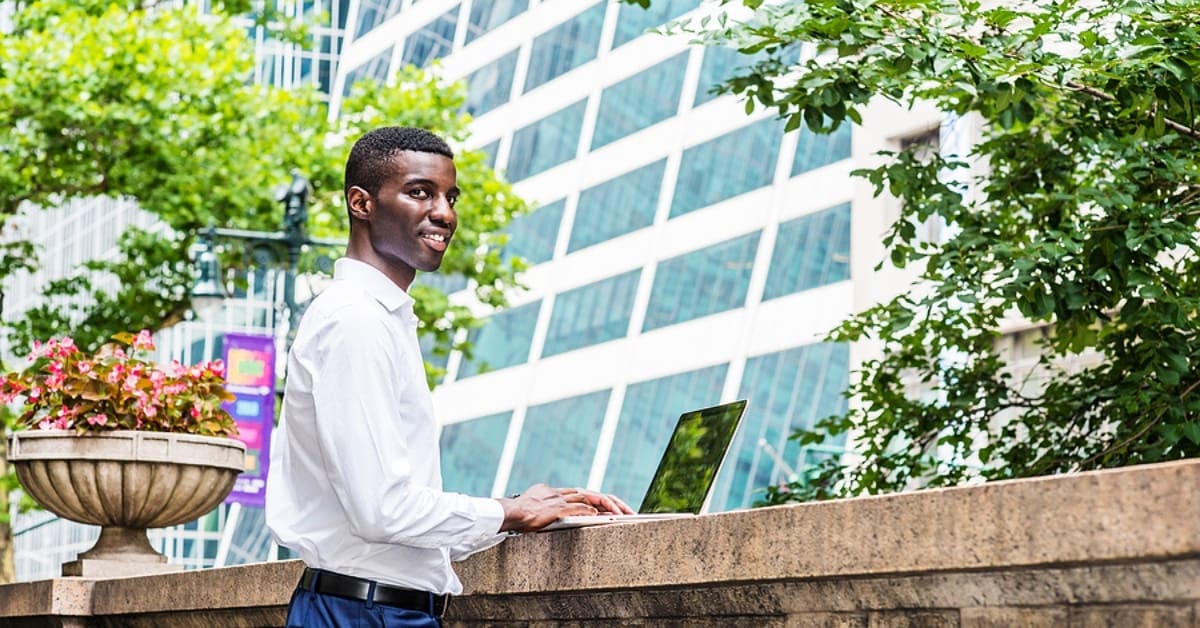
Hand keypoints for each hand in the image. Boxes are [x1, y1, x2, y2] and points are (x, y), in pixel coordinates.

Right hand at [497, 484, 633, 532]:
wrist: (508, 513)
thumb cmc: (519, 516)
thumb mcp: (537, 509)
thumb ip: (550, 511)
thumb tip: (559, 517)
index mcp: (555, 491)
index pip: (583, 494)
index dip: (599, 500)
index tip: (612, 507)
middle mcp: (560, 492)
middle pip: (592, 493)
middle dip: (612, 501)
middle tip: (627, 510)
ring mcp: (559, 499)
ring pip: (590, 498)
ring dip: (608, 506)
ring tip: (623, 514)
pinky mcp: (557, 508)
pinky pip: (579, 509)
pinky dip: (593, 513)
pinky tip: (605, 517)